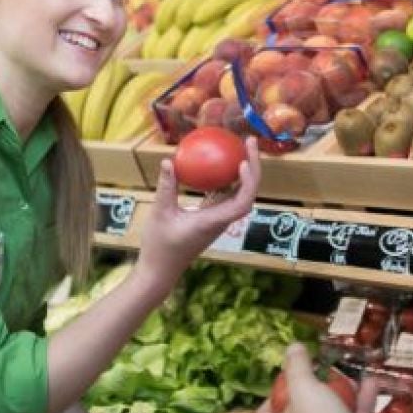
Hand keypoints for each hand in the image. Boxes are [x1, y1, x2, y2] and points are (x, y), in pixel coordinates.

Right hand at [135, 136, 260, 294]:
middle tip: (248, 141)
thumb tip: (167, 161)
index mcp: (213, 222)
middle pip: (247, 193)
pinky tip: (218, 163)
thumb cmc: (160, 246)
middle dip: (253, 167)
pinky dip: (225, 180)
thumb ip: (166, 188)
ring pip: (238, 194)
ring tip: (240, 147)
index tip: (244, 162)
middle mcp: (220, 220)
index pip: (242, 202)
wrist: (160, 271)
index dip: (249, 182)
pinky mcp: (209, 219)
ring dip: (243, 172)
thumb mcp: (160, 213)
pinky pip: (223, 196)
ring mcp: (217, 220)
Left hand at [257, 344, 378, 412]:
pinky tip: (372, 383)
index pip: (266, 412)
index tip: (289, 375)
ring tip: (354, 372)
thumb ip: (298, 367)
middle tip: (326, 371)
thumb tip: (293, 347)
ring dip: (345, 392)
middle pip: (304, 410)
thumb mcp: (304, 389)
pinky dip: (362, 403)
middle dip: (319, 388)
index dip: (275, 392)